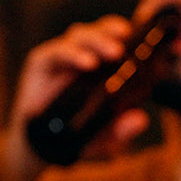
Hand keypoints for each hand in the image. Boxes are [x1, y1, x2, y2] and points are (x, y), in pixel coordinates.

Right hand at [1, 15, 150, 180]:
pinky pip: (57, 52)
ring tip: (114, 53)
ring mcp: (60, 57)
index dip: (124, 33)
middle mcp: (81, 56)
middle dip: (112, 33)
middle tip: (126, 46)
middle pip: (98, 32)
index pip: (113, 38)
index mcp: (100, 66)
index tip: (141, 37)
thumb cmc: (76, 138)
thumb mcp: (104, 139)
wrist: (40, 149)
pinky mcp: (41, 62)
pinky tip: (88, 63)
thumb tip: (141, 120)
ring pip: (79, 36)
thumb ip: (122, 130)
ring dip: (97, 41)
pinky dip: (73, 54)